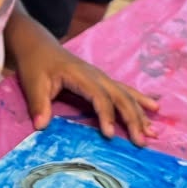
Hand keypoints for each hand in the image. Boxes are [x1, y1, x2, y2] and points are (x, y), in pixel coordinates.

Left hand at [17, 39, 157, 144]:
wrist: (39, 46)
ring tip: (153, 132)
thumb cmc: (36, 64)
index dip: (106, 115)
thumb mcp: (33, 83)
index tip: (110, 135)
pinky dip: (140, 100)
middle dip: (132, 119)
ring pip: (126, 95)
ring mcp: (101, 77)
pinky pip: (125, 90)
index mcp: (81, 76)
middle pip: (120, 97)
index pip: (99, 96)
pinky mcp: (102, 80)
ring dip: (140, 113)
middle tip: (141, 141)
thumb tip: (41, 126)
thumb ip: (38, 104)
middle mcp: (96, 76)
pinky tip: (154, 108)